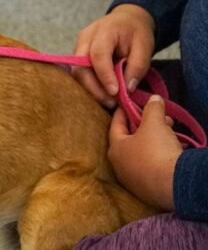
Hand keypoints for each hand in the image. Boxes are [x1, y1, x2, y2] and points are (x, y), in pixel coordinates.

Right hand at [72, 4, 154, 106]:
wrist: (127, 19)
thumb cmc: (136, 32)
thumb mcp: (145, 46)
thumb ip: (137, 66)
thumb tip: (127, 89)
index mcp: (104, 30)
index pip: (98, 55)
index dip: (105, 76)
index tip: (115, 93)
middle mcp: (85, 37)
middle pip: (81, 66)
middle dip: (94, 88)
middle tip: (111, 102)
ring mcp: (78, 46)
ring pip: (77, 72)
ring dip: (91, 89)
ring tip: (109, 101)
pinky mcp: (78, 55)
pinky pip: (79, 73)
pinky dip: (89, 85)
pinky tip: (102, 94)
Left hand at [107, 95, 181, 210]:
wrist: (172, 185)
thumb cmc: (156, 151)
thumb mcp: (154, 124)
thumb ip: (152, 108)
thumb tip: (153, 99)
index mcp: (115, 148)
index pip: (116, 125)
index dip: (124, 111)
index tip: (129, 103)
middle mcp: (119, 165)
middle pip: (130, 139)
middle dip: (146, 126)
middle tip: (160, 118)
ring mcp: (132, 179)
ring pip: (142, 154)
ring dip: (155, 141)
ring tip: (170, 132)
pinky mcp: (146, 189)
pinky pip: (152, 167)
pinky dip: (160, 156)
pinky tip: (173, 151)